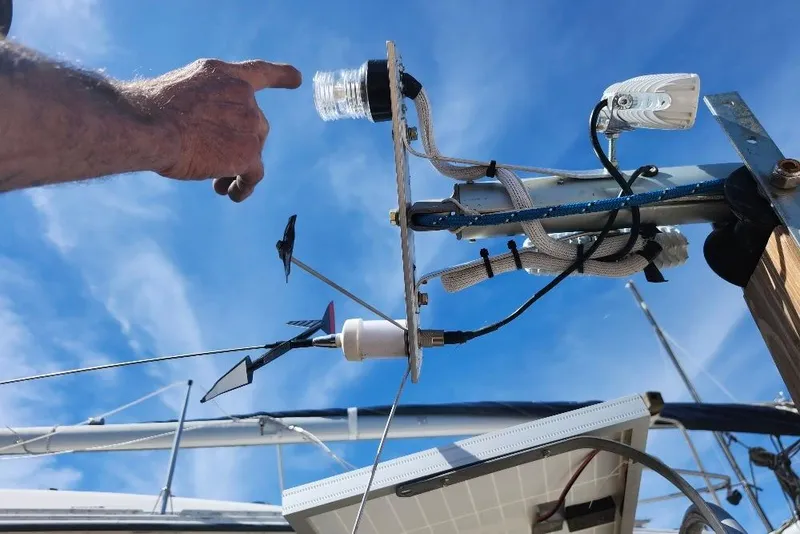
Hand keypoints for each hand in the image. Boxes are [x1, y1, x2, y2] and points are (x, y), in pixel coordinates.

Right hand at [139, 58, 301, 201]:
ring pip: (254, 150)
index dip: (281, 76)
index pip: (258, 73)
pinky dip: (245, 185)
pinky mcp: (248, 153)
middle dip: (240, 144)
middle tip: (215, 163)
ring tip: (217, 185)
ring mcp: (249, 124)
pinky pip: (254, 174)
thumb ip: (204, 106)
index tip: (298, 79)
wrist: (148, 127)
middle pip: (255, 125)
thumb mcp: (180, 94)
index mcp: (222, 74)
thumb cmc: (150, 113)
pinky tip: (232, 194)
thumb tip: (209, 137)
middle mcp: (243, 96)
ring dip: (238, 168)